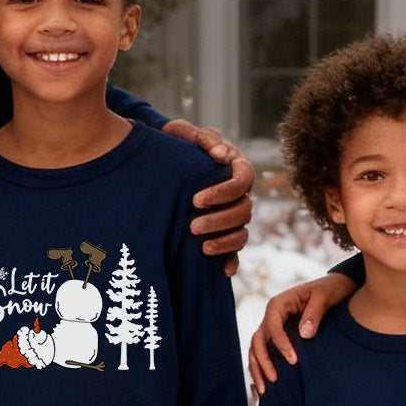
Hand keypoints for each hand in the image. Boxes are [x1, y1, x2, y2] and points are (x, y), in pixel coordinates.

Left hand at [164, 119, 253, 273]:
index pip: (243, 180)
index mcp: (235, 167)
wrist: (162, 164)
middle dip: (219, 221)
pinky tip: (222, 270)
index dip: (224, 192)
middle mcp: (238, 193)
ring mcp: (232, 214)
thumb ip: (202, 138)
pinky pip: (235, 250)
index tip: (195, 200)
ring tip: (201, 247)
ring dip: (225, 242)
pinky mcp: (223, 232)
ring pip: (242, 232)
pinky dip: (231, 260)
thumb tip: (222, 154)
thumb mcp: (183, 134)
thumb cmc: (174, 146)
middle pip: (244, 210)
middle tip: (192, 226)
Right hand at [247, 273, 354, 397]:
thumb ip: (314, 313)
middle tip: (275, 380)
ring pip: (257, 349)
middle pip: (258, 340)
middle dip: (263, 361)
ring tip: (264, 391)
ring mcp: (273, 327)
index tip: (293, 360)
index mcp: (279, 304)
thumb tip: (304, 335)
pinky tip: (267, 388)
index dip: (280, 344)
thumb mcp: (324, 296)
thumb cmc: (330, 290)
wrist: (335, 288)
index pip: (272, 326)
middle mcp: (271, 316)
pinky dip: (263, 369)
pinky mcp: (278, 337)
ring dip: (258, 369)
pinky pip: (265, 354)